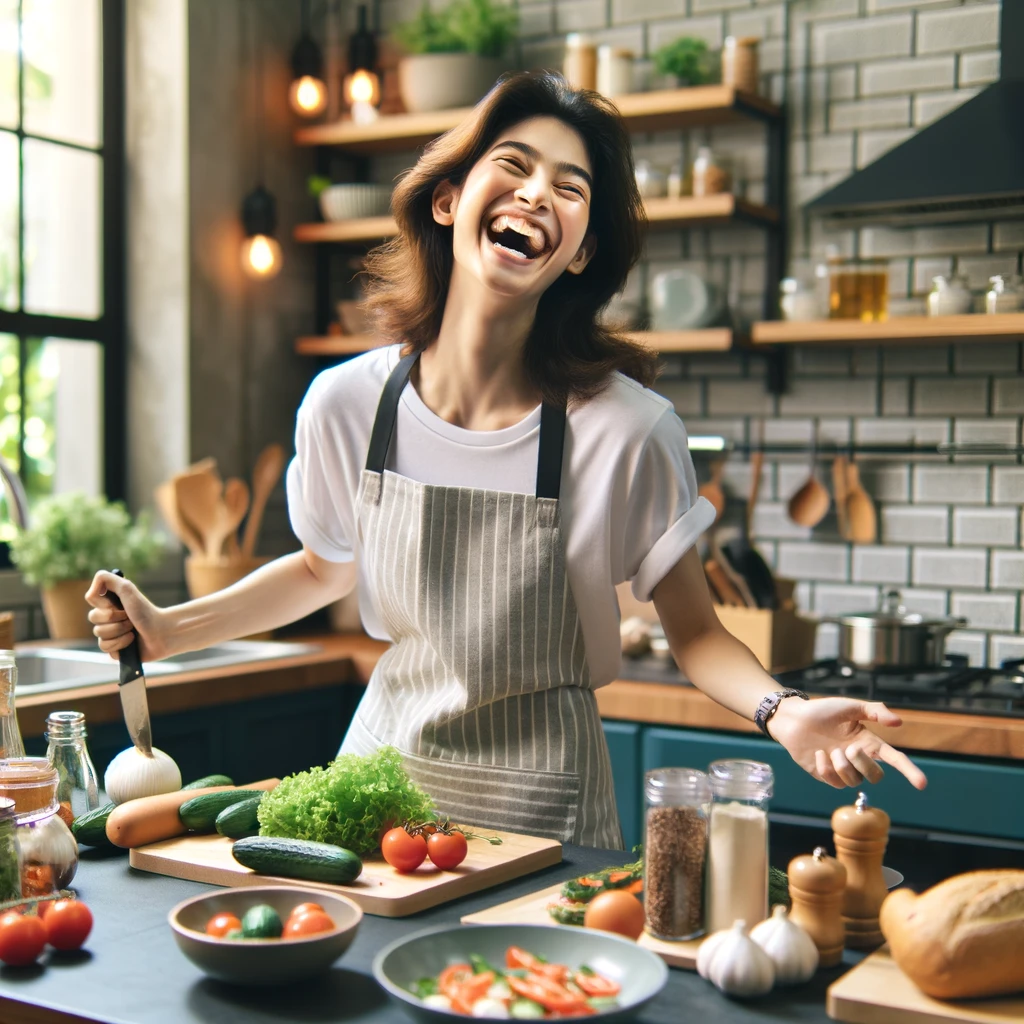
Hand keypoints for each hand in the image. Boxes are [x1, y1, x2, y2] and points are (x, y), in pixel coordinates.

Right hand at [85, 571, 169, 662]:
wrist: (162, 633)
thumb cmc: (146, 611)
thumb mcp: (127, 588)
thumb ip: (106, 579)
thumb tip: (91, 586)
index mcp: (109, 602)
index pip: (91, 598)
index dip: (104, 603)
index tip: (118, 604)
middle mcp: (107, 617)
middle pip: (93, 617)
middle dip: (114, 617)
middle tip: (129, 617)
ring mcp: (109, 634)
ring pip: (98, 633)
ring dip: (118, 630)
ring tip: (132, 629)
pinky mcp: (113, 649)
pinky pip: (104, 647)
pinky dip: (119, 643)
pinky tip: (131, 640)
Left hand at [767, 696, 926, 790]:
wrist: (794, 718)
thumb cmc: (823, 711)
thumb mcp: (850, 706)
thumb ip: (874, 711)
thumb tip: (898, 722)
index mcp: (869, 742)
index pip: (894, 760)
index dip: (909, 771)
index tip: (922, 784)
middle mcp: (859, 758)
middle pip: (876, 776)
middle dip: (864, 764)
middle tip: (849, 748)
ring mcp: (843, 768)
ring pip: (855, 781)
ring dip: (843, 766)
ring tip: (831, 750)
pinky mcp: (826, 775)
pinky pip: (834, 782)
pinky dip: (826, 768)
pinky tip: (817, 754)